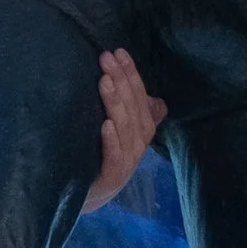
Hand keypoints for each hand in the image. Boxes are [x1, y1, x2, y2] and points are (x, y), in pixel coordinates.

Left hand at [83, 46, 167, 214]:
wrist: (90, 195)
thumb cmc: (105, 156)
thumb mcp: (122, 131)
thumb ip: (136, 113)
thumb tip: (156, 99)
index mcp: (143, 128)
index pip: (139, 95)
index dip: (130, 73)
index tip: (118, 52)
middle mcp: (139, 142)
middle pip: (133, 107)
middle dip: (121, 81)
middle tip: (106, 58)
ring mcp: (127, 160)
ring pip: (125, 127)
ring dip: (115, 104)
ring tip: (104, 82)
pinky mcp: (113, 177)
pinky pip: (115, 156)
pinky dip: (111, 140)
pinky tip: (105, 124)